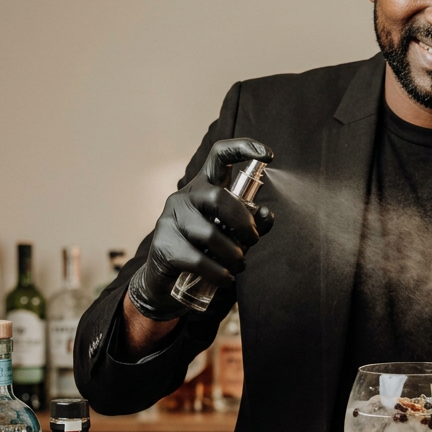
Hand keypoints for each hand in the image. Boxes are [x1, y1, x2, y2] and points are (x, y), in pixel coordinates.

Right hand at [128, 138, 273, 319]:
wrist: (167, 283)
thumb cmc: (204, 253)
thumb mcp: (233, 236)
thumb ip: (251, 224)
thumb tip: (266, 214)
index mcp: (204, 187)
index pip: (220, 156)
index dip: (244, 148)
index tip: (268, 155)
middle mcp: (185, 196)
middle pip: (219, 198)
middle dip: (244, 223)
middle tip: (252, 240)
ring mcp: (170, 219)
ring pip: (211, 234)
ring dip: (233, 256)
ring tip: (238, 266)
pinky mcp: (163, 244)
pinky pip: (199, 259)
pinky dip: (219, 273)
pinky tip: (225, 277)